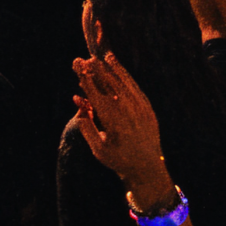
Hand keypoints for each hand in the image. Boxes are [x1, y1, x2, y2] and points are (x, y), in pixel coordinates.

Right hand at [72, 46, 170, 204]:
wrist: (148, 168)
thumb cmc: (118, 160)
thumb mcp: (98, 148)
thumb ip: (87, 126)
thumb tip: (78, 101)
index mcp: (113, 121)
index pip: (96, 93)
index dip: (86, 78)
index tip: (77, 65)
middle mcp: (127, 111)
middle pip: (109, 84)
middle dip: (97, 70)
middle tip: (86, 58)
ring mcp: (140, 108)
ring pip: (124, 83)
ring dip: (112, 69)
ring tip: (102, 56)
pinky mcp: (148, 108)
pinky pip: (135, 87)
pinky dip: (126, 76)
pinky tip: (118, 68)